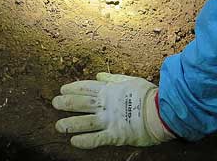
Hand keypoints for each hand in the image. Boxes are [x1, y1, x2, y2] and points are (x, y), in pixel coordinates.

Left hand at [52, 72, 175, 148]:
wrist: (162, 111)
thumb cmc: (148, 95)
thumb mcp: (130, 80)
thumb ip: (112, 78)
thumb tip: (99, 74)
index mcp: (109, 91)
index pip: (86, 88)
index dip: (73, 88)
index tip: (62, 89)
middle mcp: (106, 105)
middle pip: (81, 103)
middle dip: (66, 103)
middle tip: (55, 103)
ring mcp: (109, 120)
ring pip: (85, 122)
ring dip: (70, 124)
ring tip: (58, 126)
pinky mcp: (115, 135)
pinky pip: (97, 139)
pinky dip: (85, 141)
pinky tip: (74, 142)